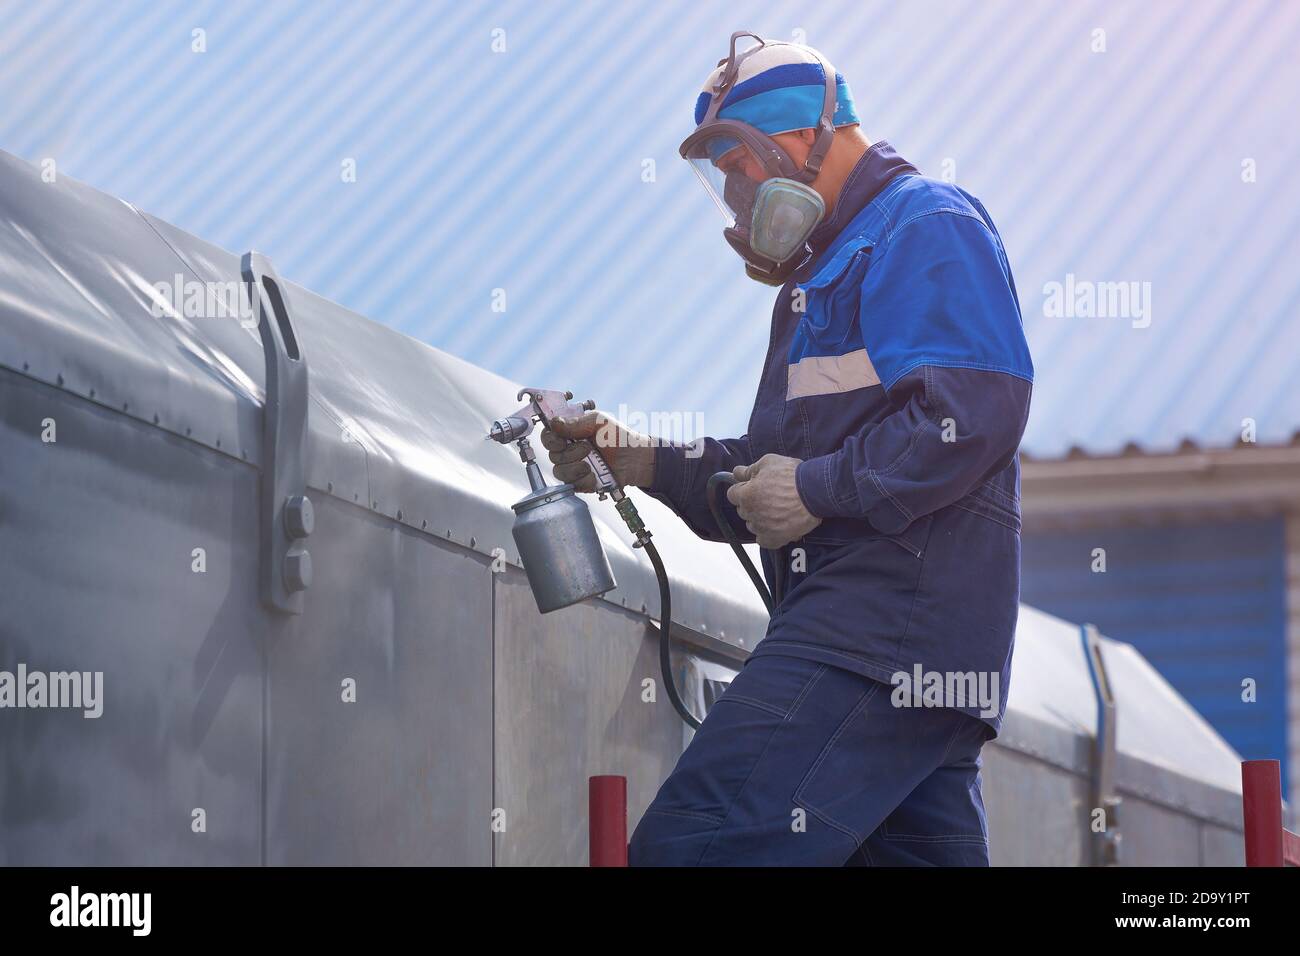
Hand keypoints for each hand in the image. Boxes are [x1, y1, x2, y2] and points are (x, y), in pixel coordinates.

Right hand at [541, 409, 655, 491]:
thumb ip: (575, 423)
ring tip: (592, 464)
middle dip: (571, 453)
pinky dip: (584, 480)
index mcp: (569, 433)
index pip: (547, 436)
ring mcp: (572, 468)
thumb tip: (554, 422)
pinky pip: (571, 485)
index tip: (563, 440)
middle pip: (552, 455)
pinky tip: (595, 475)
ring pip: (559, 471)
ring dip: (576, 468)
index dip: (551, 440)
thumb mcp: (598, 422)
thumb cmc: (618, 436)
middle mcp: (568, 450)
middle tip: (588, 449)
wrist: (635, 459)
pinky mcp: (579, 483)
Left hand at [726, 453, 821, 548]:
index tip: (753, 485)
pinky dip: (767, 534)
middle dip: (751, 502)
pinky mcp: (775, 539)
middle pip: (743, 510)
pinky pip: (763, 540)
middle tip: (768, 495)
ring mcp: (762, 528)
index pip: (732, 494)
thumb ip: (748, 470)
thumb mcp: (768, 462)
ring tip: (776, 510)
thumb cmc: (792, 475)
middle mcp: (751, 514)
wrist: (815, 492)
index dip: (743, 488)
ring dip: (759, 518)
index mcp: (746, 495)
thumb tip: (735, 472)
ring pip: (752, 525)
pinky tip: (775, 525)